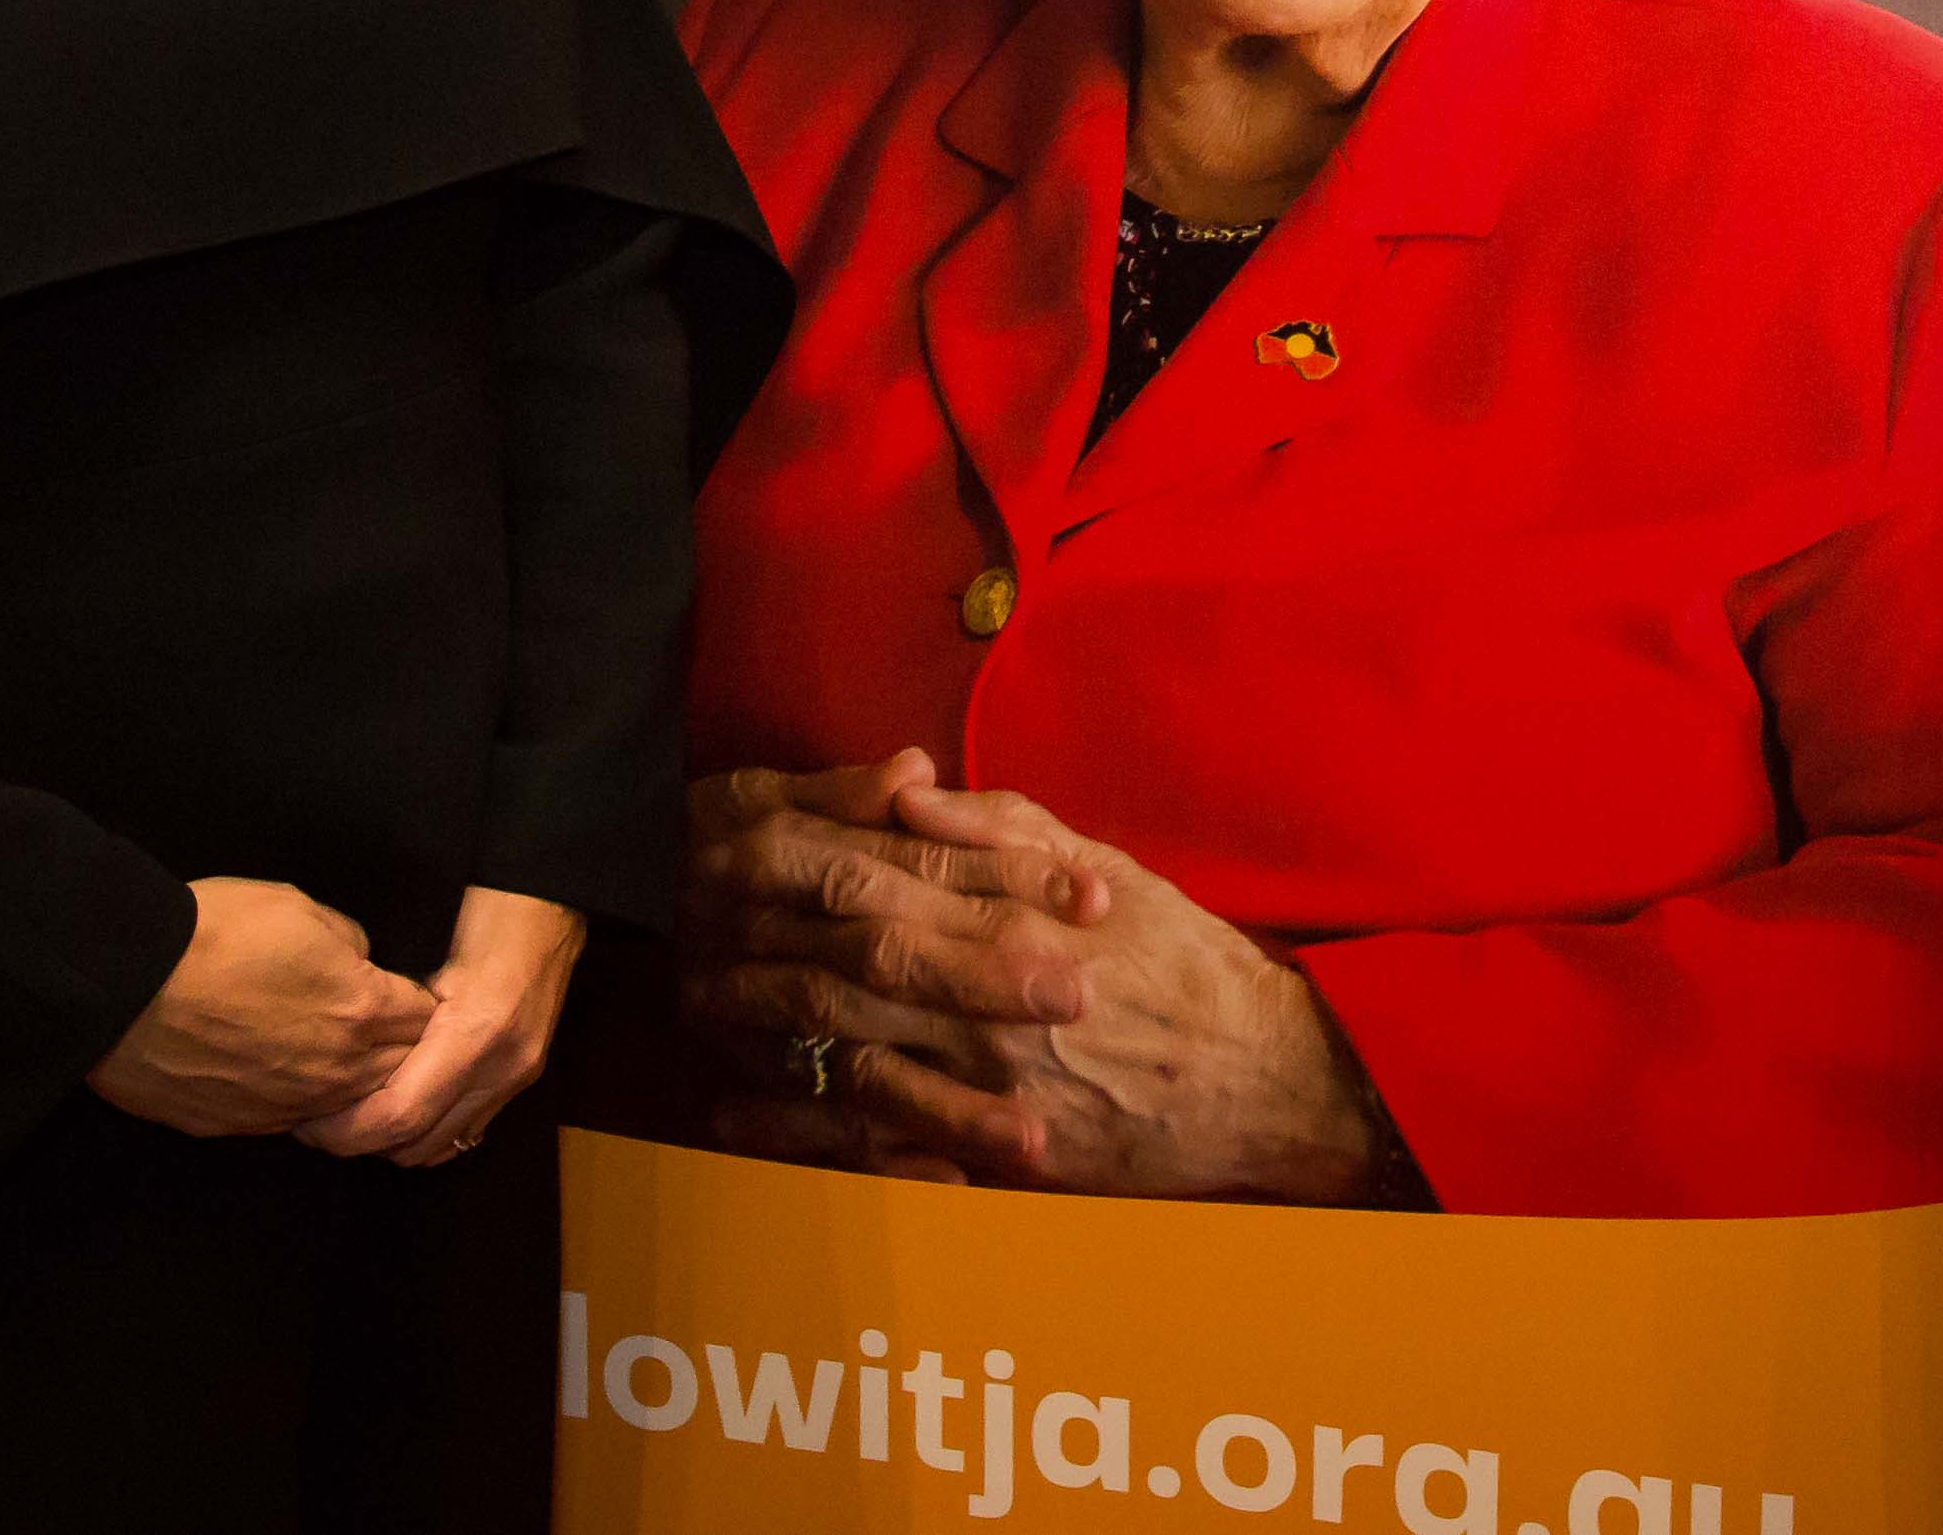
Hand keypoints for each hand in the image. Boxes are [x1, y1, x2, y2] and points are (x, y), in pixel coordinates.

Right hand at [86, 877, 433, 1136]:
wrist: (127, 982)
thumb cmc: (211, 932)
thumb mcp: (296, 906)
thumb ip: (346, 940)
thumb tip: (358, 962)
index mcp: (360, 1008)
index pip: (424, 1019)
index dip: (418, 1003)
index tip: (408, 995)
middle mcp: (334, 1069)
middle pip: (398, 1072)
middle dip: (400, 1050)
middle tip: (383, 1030)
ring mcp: (288, 1105)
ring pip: (350, 1107)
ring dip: (354, 1084)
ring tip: (338, 1058)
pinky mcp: (240, 1126)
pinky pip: (292, 1121)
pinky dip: (299, 1102)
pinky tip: (283, 1077)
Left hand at [294, 887, 589, 1165]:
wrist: (554, 902)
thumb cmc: (489, 907)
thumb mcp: (428, 951)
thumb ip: (392, 1012)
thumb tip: (340, 1051)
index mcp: (476, 1033)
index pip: (400, 1113)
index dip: (345, 1129)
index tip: (306, 1119)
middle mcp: (501, 1068)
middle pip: (416, 1144)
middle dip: (359, 1142)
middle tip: (316, 1120)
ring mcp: (515, 1080)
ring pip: (440, 1148)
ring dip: (391, 1142)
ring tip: (353, 1114)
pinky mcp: (520, 1080)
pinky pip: (464, 1133)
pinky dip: (426, 1133)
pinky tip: (400, 1109)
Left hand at [694, 774, 1389, 1203]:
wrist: (1259, 1079)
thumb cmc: (1181, 961)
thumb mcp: (1103, 864)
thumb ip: (1002, 829)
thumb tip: (906, 792)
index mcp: (1015, 911)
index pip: (876, 872)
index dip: (790, 856)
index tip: (724, 840)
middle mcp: (992, 993)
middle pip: (842, 957)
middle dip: (753, 938)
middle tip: (683, 922)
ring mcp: (989, 1078)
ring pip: (848, 1045)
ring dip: (759, 1026)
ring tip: (694, 1003)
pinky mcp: (994, 1150)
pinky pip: (875, 1138)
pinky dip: (800, 1125)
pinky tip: (738, 1111)